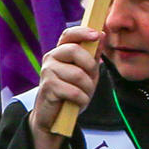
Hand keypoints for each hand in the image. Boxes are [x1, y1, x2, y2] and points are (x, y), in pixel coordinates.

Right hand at [28, 25, 102, 148]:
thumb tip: (101, 36)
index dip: (82, 32)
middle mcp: (51, 58)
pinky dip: (81, 100)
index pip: (69, 35)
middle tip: (90, 78)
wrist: (55, 117)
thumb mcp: (87, 73)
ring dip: (87, 88)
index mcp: (61, 52)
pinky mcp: (48, 88)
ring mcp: (47, 72)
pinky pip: (74, 91)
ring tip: (82, 94)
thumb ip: (92, 56)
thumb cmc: (71, 92)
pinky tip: (77, 102)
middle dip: (89, 65)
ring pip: (77, 74)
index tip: (97, 35)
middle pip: (73, 50)